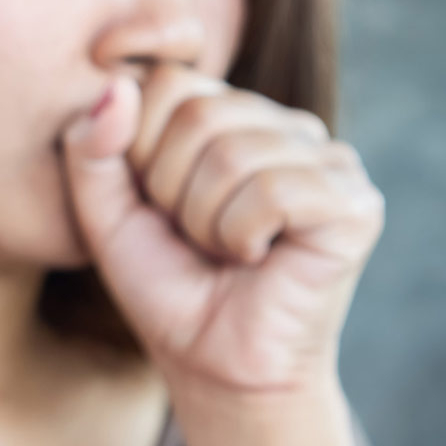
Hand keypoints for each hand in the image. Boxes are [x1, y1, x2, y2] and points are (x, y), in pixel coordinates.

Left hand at [60, 63, 383, 392]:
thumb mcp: (104, 213)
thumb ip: (91, 148)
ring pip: (232, 154)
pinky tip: (256, 259)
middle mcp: (284, 124)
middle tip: (193, 237)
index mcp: (230, 114)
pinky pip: (271, 191)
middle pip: (196, 113)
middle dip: (170, 191)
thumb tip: (116, 84)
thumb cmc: (163, 286)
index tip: (155, 204)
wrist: (211, 365)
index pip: (166, 81)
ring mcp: (328, 159)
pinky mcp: (354, 203)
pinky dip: (241, 236)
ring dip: (204, 222)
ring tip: (224, 251)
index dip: (138, 150)